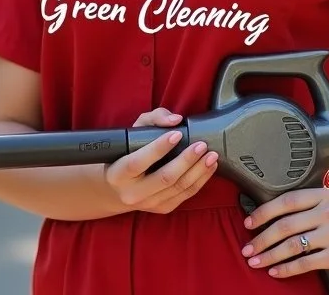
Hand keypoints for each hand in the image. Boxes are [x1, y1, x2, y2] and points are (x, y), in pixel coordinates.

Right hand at [102, 107, 219, 213]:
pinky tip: (209, 168)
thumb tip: (175, 120)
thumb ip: (152, 120)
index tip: (178, 133)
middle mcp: (132, 192)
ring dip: (198, 171)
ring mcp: (148, 203)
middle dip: (186, 160)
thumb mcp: (132, 133)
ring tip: (211, 156)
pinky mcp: (162, 208)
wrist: (117, 190)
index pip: (139, 161)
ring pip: (178, 188)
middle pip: (164, 178)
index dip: (159, 148)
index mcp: (119, 173)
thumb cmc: (125, 155)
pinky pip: (185, 196)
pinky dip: (200, 181)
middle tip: (201, 145)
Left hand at [240, 187, 328, 278]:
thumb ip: (304, 205)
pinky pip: (306, 262)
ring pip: (293, 245)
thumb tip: (264, 213)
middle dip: (261, 239)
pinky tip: (275, 271)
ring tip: (255, 261)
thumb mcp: (327, 204)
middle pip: (286, 225)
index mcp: (323, 195)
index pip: (286, 201)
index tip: (248, 223)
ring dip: (269, 255)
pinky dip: (287, 268)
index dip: (264, 212)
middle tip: (247, 248)